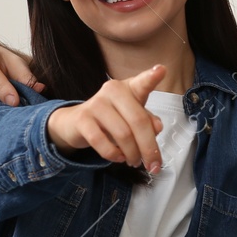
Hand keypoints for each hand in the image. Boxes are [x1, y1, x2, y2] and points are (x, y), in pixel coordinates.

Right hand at [45, 66, 166, 172]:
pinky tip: (119, 158)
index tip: (161, 70)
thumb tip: (157, 128)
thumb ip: (146, 121)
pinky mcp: (83, 119)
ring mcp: (96, 103)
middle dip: (149, 148)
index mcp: (129, 88)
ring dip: (132, 154)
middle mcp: (113, 91)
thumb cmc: (111, 118)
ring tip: (134, 161)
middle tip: (154, 165)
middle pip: (138, 121)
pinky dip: (114, 154)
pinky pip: (102, 142)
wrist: (75, 123)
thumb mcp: (131, 117)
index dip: (152, 77)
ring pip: (123, 134)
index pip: (142, 83)